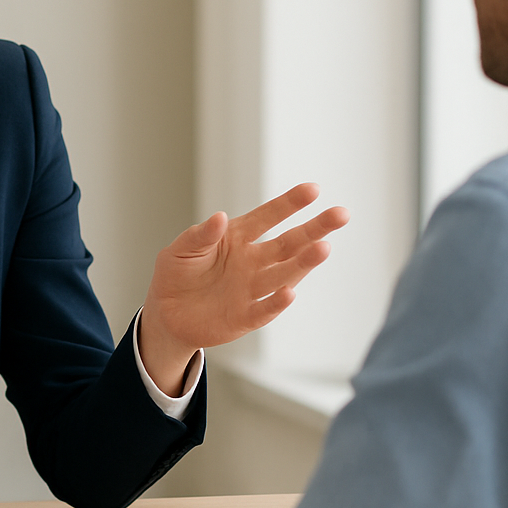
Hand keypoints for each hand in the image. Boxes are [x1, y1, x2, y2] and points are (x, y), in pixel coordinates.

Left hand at [137, 183, 349, 390]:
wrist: (166, 314)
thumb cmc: (177, 274)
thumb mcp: (180, 250)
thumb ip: (200, 235)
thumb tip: (219, 217)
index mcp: (239, 237)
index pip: (268, 216)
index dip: (290, 204)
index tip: (313, 189)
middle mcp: (253, 261)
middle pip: (289, 243)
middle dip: (315, 229)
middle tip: (341, 214)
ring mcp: (252, 289)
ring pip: (283, 274)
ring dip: (304, 262)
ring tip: (324, 248)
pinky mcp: (245, 317)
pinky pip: (264, 309)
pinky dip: (276, 302)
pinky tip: (290, 292)